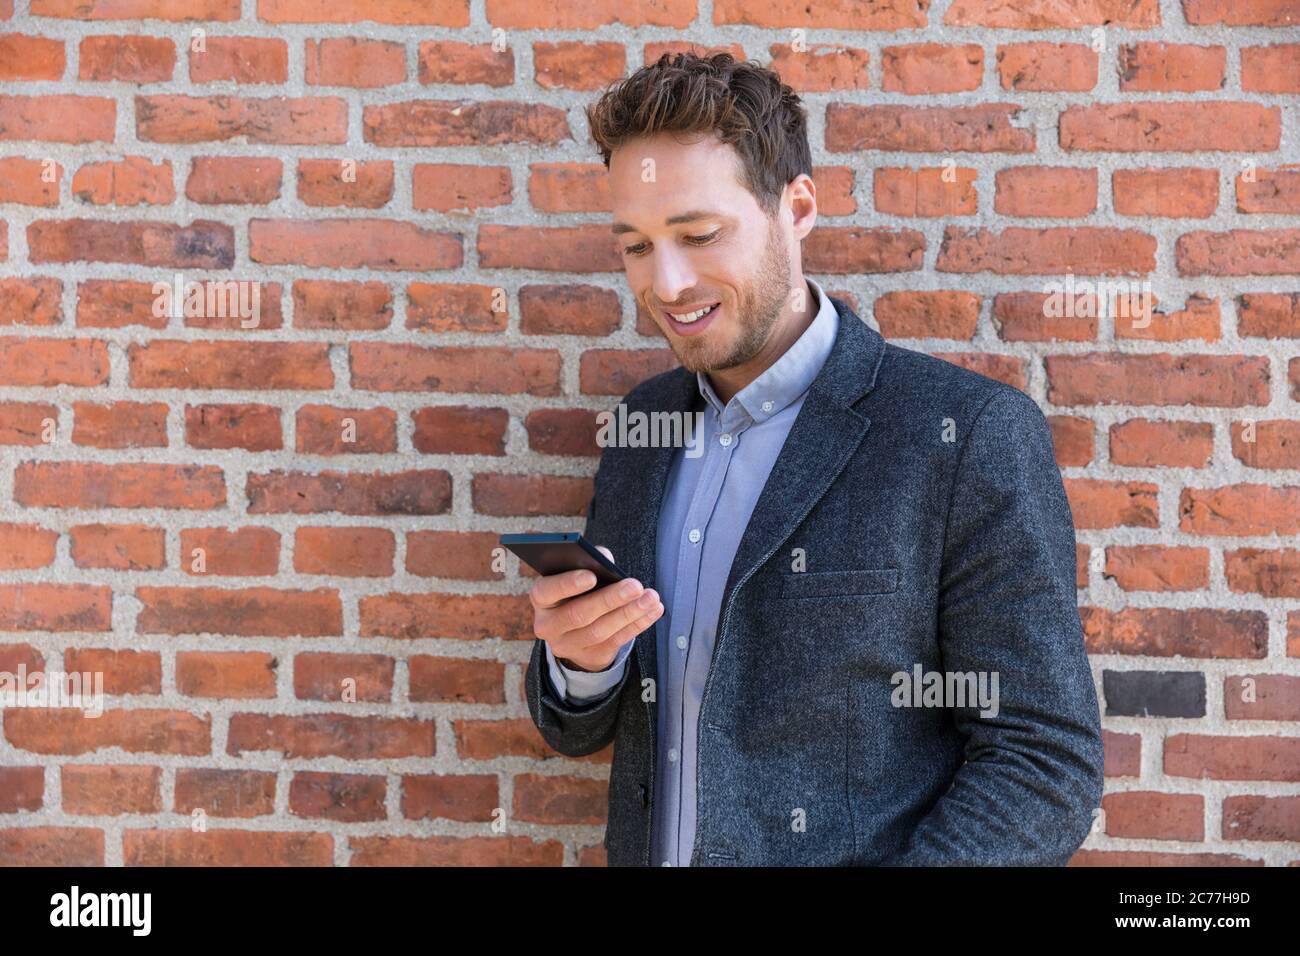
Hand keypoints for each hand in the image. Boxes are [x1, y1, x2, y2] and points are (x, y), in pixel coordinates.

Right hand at [529, 546, 662, 672]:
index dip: (568, 584)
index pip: (547, 591)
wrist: (577, 631)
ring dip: (629, 613)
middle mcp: (549, 625)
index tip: (592, 575)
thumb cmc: (579, 592)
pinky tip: (653, 610)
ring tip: (651, 598)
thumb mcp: (577, 577)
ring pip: (600, 630)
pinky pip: (617, 640)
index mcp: (542, 599)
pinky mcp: (591, 656)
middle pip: (579, 614)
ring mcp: (568, 645)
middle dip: (610, 599)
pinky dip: (638, 624)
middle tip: (635, 586)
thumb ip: (589, 563)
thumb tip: (606, 560)